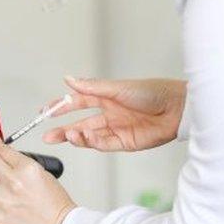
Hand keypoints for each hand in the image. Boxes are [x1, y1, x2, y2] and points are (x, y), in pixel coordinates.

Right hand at [42, 76, 185, 151]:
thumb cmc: (152, 92)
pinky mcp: (125, 142)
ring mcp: (116, 129)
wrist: (177, 108)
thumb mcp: (117, 87)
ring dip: (76, 136)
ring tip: (67, 135)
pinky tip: (85, 138)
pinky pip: (104, 144)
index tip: (45, 111)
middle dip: (62, 129)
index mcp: (105, 97)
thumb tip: (68, 79)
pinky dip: (92, 143)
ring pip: (89, 135)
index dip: (61, 107)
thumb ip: (91, 87)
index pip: (77, 102)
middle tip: (47, 136)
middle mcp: (109, 113)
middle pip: (80, 123)